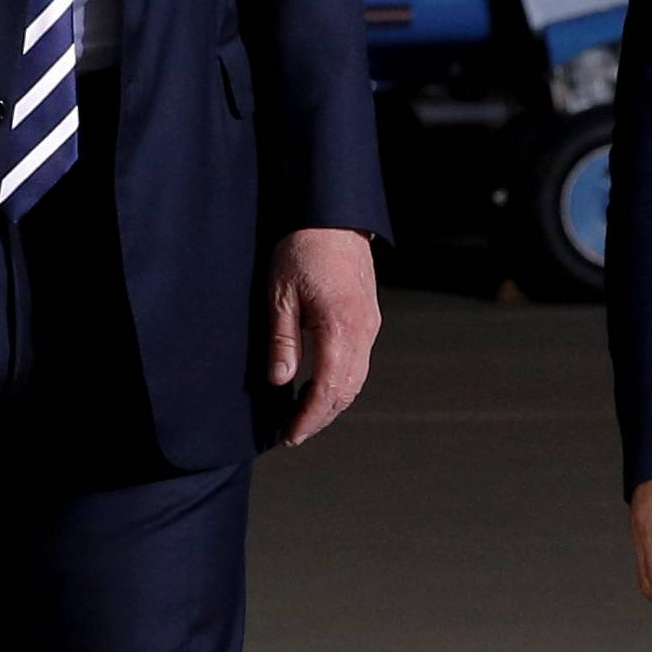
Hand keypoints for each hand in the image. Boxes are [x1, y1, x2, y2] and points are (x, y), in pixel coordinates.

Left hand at [268, 227, 381, 445]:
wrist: (333, 216)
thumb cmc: (302, 247)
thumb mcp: (280, 293)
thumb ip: (283, 339)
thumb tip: (280, 381)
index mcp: (340, 326)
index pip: (328, 388)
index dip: (310, 417)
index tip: (291, 435)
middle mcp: (363, 331)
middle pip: (347, 390)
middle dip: (322, 416)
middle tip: (295, 434)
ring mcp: (370, 325)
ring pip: (357, 379)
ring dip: (333, 402)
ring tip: (306, 417)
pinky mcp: (370, 318)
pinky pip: (360, 362)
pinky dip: (342, 383)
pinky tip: (322, 387)